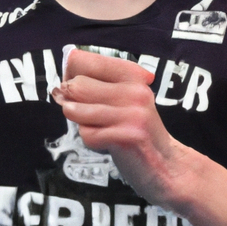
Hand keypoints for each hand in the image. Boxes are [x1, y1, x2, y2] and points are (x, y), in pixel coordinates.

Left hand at [51, 48, 186, 207]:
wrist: (166, 165)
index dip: (71, 76)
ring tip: (101, 128)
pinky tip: (109, 143)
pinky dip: (91, 141)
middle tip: (93, 117)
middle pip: (75, 85)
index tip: (80, 91)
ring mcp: (133, 112)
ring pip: (76, 108)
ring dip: (81, 123)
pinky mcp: (129, 134)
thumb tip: (60, 86)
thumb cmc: (137, 133)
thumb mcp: (124, 102)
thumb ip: (97, 88)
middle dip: (72, 103)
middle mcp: (135, 90)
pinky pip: (87, 134)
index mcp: (133, 76)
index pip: (84, 60)